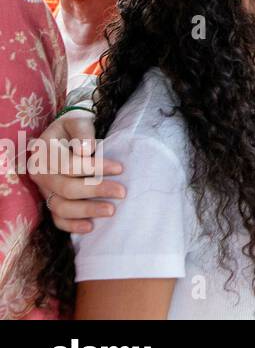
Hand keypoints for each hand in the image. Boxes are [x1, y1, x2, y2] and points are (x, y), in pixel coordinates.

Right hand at [26, 111, 124, 233]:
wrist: (67, 133)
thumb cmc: (75, 127)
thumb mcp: (78, 121)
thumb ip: (82, 132)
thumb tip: (86, 150)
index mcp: (43, 153)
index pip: (68, 165)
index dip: (94, 168)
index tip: (120, 168)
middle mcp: (40, 174)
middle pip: (66, 188)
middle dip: (96, 191)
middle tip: (122, 192)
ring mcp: (44, 190)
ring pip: (61, 207)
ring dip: (87, 211)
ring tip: (111, 210)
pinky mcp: (51, 201)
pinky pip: (57, 218)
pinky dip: (72, 225)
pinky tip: (90, 227)